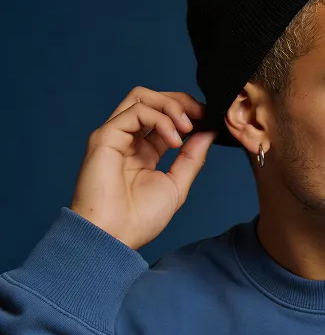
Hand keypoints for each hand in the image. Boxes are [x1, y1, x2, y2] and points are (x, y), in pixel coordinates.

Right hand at [70, 86, 215, 249]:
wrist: (114, 237)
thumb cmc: (139, 219)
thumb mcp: (176, 184)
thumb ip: (192, 157)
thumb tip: (209, 131)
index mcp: (144, 152)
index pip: (165, 118)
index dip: (188, 113)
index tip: (209, 120)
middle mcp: (128, 140)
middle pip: (153, 100)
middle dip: (181, 101)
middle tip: (202, 115)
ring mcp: (115, 136)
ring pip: (141, 97)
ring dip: (171, 106)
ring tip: (187, 127)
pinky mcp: (105, 136)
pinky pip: (135, 111)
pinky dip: (160, 118)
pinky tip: (173, 140)